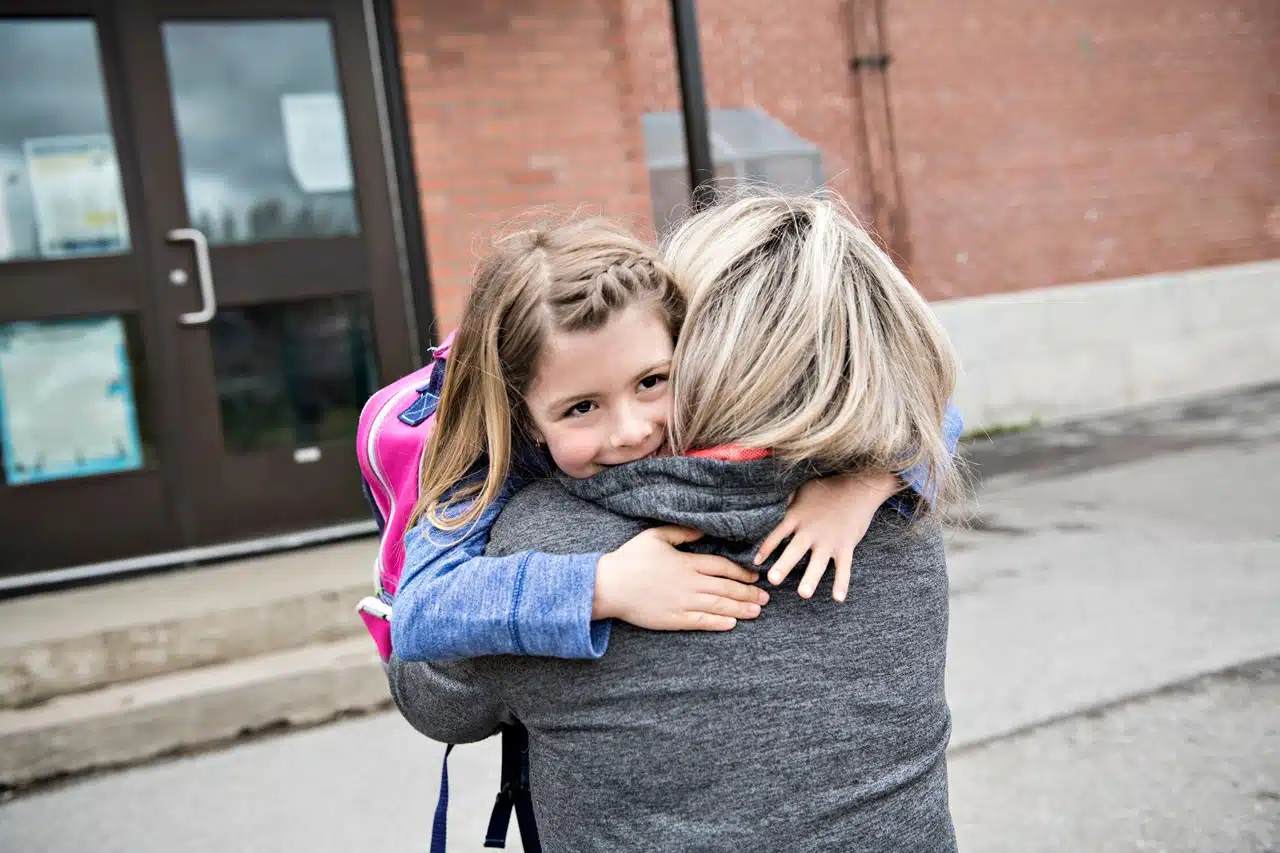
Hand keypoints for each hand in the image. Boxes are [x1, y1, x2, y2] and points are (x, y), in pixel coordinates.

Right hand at [594, 526, 768, 630]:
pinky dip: (719, 623)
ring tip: (757, 611)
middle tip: (766, 598)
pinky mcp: (674, 619)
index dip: (742, 572)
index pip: (722, 567)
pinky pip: (701, 622)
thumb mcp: (655, 536)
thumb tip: (702, 530)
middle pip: (726, 588)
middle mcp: (690, 584)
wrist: (609, 586)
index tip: (755, 576)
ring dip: (740, 609)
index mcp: (687, 563)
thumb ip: (682, 532)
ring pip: (719, 606)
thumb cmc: (630, 559)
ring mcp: (683, 603)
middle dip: (748, 593)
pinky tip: (732, 624)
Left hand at [754, 472, 900, 601]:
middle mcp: (811, 530)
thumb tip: (771, 505)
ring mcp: (829, 540)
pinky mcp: (846, 545)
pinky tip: (838, 598)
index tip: (755, 562)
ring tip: (803, 594)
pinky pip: (844, 567)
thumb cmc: (827, 486)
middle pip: (794, 551)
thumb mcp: (802, 489)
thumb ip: (788, 501)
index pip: (777, 534)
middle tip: (772, 580)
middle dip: (783, 565)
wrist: (858, 485)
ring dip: (810, 578)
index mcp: (797, 516)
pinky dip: (842, 582)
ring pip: (818, 563)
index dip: (766, 548)